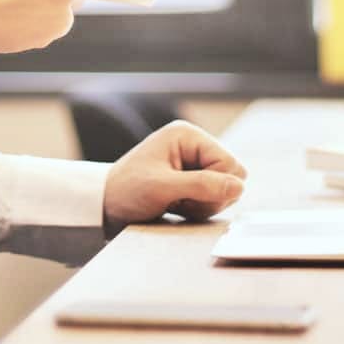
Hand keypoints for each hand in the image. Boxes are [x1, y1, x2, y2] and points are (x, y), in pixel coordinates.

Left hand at [102, 120, 247, 235]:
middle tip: (181, 202)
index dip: (216, 186)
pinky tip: (178, 207)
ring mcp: (194, 162)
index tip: (186, 196)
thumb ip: (202, 186)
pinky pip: (214, 197)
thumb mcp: (162, 188)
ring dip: (204, 204)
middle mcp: (194, 145)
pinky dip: (199, 208)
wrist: (104, 205)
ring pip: (225, 189)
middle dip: (211, 196)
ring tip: (176, 204)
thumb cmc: (126, 191)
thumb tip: (239, 187)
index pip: (230, 163)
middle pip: (232, 176)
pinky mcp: (192, 179)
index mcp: (187, 135)